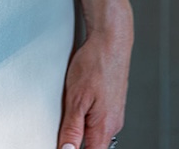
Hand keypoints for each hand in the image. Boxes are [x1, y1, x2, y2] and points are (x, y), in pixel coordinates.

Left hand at [57, 13, 131, 148]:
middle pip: (93, 146)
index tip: (64, 146)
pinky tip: (81, 102)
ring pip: (96, 133)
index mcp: (105, 127)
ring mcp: (115, 114)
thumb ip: (72, 129)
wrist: (111, 40)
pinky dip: (87, 118)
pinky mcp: (113, 104)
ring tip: (72, 108)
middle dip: (77, 142)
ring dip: (82, 129)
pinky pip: (99, 120)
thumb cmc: (96, 63)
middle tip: (64, 128)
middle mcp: (113, 124)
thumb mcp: (76, 98)